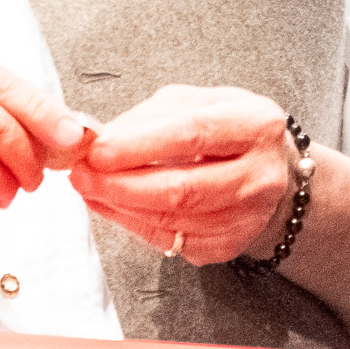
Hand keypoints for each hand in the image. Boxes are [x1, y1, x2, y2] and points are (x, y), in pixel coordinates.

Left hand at [76, 84, 298, 265]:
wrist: (269, 171)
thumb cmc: (227, 131)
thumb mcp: (197, 102)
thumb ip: (150, 117)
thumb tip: (100, 137)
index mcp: (256, 125)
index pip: (192, 135)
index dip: (139, 145)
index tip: (96, 150)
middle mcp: (260, 176)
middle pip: (182, 189)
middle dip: (120, 184)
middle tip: (80, 174)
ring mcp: (247, 217)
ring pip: (172, 220)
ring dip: (119, 205)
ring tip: (88, 187)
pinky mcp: (228, 246)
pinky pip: (170, 241)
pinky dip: (131, 223)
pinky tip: (110, 204)